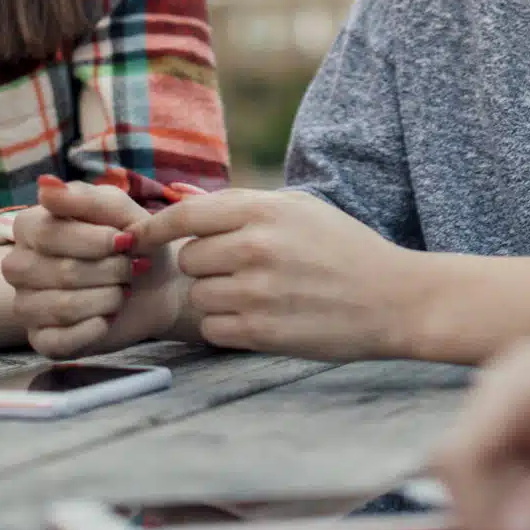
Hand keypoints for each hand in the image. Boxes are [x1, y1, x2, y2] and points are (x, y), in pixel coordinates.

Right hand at [2, 176, 190, 358]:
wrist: (156, 283)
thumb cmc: (132, 238)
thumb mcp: (118, 210)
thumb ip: (84, 198)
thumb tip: (45, 185)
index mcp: (29, 227)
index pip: (50, 234)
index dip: (95, 240)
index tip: (127, 239)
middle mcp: (18, 265)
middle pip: (61, 272)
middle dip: (109, 270)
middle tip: (131, 267)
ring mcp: (25, 305)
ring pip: (64, 307)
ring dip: (108, 298)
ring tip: (122, 289)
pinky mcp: (41, 339)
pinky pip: (60, 342)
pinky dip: (94, 329)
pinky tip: (109, 317)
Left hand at [130, 188, 415, 359]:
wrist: (392, 298)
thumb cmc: (344, 248)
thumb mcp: (298, 209)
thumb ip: (238, 205)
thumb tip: (178, 198)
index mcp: (263, 211)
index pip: (183, 216)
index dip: (152, 228)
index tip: (136, 238)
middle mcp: (255, 248)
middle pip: (187, 258)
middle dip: (204, 264)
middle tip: (239, 268)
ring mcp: (257, 292)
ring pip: (197, 296)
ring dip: (215, 297)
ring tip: (255, 293)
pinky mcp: (262, 332)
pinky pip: (213, 328)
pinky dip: (227, 326)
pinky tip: (259, 317)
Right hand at [432, 326, 529, 529]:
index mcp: (526, 377)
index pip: (462, 458)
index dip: (478, 520)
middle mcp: (509, 384)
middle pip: (464, 472)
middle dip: (492, 526)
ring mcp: (519, 404)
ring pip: (482, 480)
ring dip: (509, 522)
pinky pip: (508, 477)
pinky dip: (527, 511)